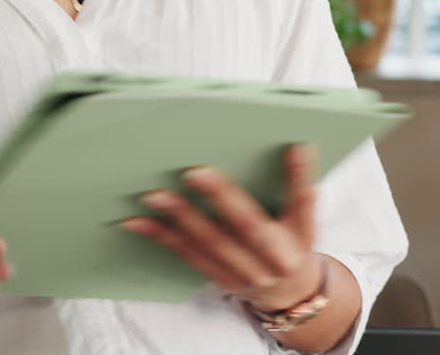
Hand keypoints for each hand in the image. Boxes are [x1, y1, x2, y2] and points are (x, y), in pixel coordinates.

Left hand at [120, 143, 321, 311]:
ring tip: (154, 195)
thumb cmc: (291, 242)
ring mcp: (247, 273)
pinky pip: (189, 255)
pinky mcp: (221, 279)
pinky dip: (161, 237)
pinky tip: (136, 221)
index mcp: (302, 236)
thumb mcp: (303, 219)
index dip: (299, 176)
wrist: (290, 294)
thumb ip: (294, 188)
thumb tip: (292, 145)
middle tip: (194, 171)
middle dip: (222, 197)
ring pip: (211, 243)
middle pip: (249, 226)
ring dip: (181, 217)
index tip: (296, 147)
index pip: (303, 203)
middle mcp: (276, 259)